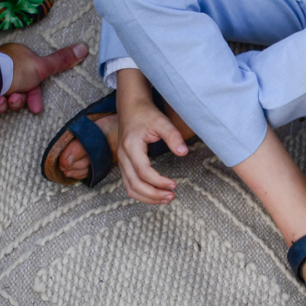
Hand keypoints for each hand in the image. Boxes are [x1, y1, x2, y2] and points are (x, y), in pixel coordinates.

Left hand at [0, 42, 87, 120]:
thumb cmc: (14, 71)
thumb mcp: (41, 67)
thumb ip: (61, 60)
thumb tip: (84, 47)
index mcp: (17, 59)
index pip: (30, 82)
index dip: (34, 97)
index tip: (35, 108)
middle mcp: (3, 68)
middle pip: (17, 92)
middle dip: (17, 102)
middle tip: (13, 102)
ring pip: (1, 100)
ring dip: (3, 106)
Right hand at [114, 70, 189, 203]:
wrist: (131, 107)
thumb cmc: (146, 114)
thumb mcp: (161, 121)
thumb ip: (173, 136)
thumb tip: (184, 152)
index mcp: (131, 146)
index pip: (143, 171)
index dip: (158, 181)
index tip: (174, 184)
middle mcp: (123, 156)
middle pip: (135, 184)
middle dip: (153, 195)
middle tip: (171, 196)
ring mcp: (122, 162)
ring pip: (130, 188)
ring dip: (148, 198)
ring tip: (166, 199)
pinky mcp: (124, 165)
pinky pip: (130, 185)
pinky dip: (142, 193)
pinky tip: (156, 194)